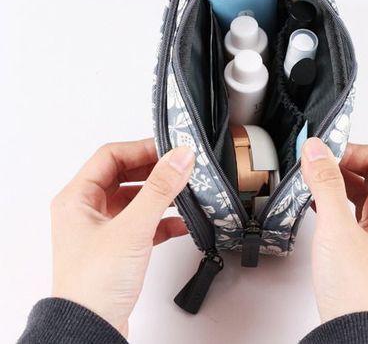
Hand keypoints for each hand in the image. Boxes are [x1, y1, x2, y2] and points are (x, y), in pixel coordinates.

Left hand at [50, 139, 193, 335]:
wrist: (91, 330)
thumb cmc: (93, 285)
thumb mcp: (132, 228)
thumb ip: (159, 189)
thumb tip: (179, 158)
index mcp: (77, 199)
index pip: (110, 156)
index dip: (140, 148)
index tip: (168, 149)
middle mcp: (86, 211)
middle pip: (124, 175)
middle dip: (154, 171)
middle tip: (179, 167)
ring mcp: (102, 229)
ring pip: (135, 199)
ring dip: (160, 195)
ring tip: (184, 191)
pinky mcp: (117, 247)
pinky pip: (142, 222)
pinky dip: (162, 220)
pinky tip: (180, 223)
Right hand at [301, 138, 367, 322]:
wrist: (353, 328)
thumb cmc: (354, 288)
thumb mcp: (336, 228)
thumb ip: (326, 184)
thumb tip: (317, 149)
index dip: (354, 150)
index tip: (325, 152)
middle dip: (341, 161)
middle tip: (315, 162)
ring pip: (357, 188)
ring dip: (334, 178)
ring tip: (311, 179)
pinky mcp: (358, 239)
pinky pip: (347, 205)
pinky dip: (331, 196)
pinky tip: (314, 200)